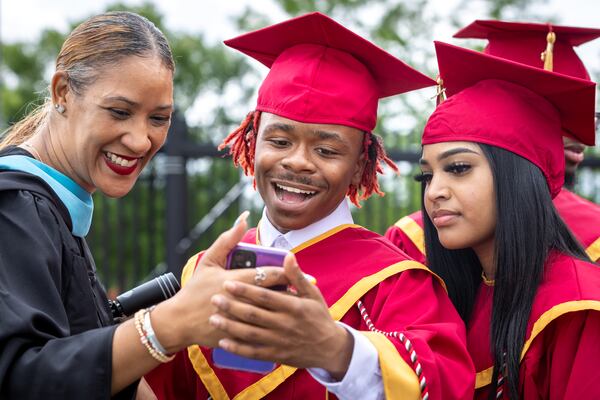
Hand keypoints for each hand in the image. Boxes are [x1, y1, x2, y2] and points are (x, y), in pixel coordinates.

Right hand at [151, 212, 289, 351]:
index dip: (287, 272)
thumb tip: (243, 219)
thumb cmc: (195, 289)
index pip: (270, 274)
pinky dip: (274, 328)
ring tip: (297, 306)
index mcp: (237, 280)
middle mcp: (242, 300)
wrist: (179, 322)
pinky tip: (282, 324)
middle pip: (276, 294)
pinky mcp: (239, 337)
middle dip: (291, 291)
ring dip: (285, 310)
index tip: (298, 272)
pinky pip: (262, 334)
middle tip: (305, 289)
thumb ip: (228, 239)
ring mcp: (241, 320)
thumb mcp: (209, 261)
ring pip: (272, 315)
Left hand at [209, 253, 353, 378]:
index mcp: (293, 307)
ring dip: (230, 327)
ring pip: (250, 334)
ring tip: (213, 318)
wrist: (330, 348)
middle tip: (214, 298)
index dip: (245, 289)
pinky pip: (254, 353)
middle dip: (232, 306)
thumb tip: (287, 255)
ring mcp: (280, 341)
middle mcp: (285, 325)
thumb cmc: (319, 316)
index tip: (228, 282)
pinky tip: (223, 343)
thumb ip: (297, 276)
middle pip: (254, 315)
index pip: (265, 296)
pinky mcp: (276, 355)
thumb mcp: (313, 294)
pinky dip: (238, 349)